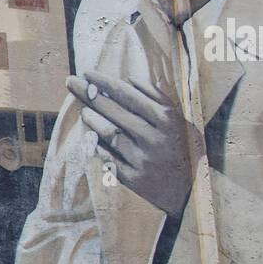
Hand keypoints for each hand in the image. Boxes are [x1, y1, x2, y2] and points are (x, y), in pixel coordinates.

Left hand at [66, 72, 203, 219]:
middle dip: (89, 94)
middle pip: (114, 111)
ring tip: (84, 111)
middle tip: (71, 82)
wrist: (190, 191)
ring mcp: (142, 160)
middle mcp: (153, 138)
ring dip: (92, 119)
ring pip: (109, 134)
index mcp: (166, 120)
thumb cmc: (182, 148)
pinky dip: (98, 145)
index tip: (87, 72)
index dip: (105, 82)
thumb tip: (129, 78)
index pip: (128, 95)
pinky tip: (91, 136)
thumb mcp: (180, 120)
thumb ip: (157, 97)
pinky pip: (108, 157)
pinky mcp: (133, 179)